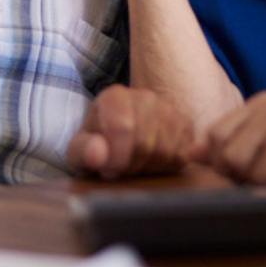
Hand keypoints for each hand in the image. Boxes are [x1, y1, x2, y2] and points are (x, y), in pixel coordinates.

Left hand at [67, 85, 192, 178]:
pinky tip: (150, 163)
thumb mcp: (80, 149)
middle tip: (120, 169)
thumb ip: (83, 151)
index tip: (107, 170)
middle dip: (130, 165)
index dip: (115, 158)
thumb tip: (97, 155)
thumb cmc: (99, 145)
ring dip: (147, 168)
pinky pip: (181, 156)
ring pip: (164, 152)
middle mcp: (145, 96)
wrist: (122, 137)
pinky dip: (165, 167)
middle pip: (144, 144)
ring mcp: (169, 109)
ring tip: (134, 164)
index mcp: (115, 96)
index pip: (122, 128)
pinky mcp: (186, 126)